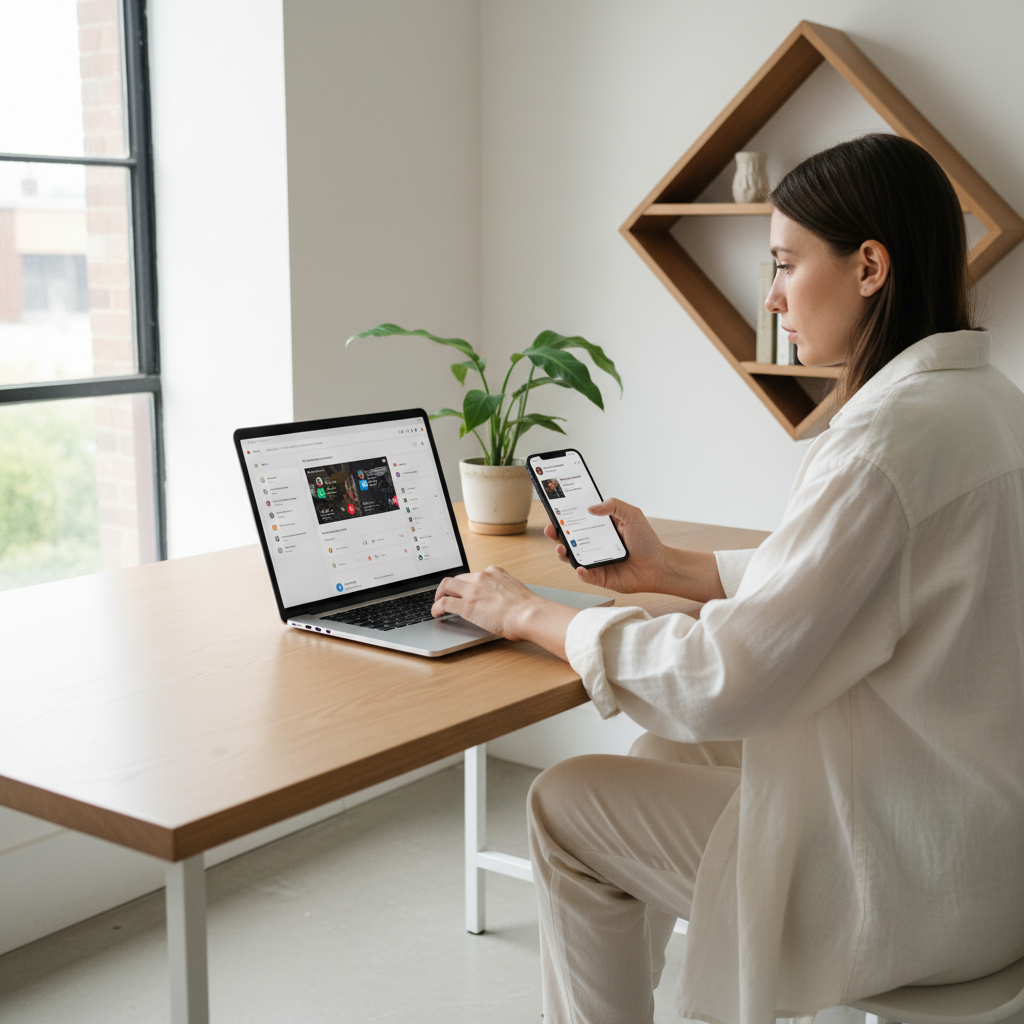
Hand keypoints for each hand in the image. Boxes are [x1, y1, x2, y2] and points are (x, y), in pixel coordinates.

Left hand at [432, 566, 577, 657]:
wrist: (529, 614)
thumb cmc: (528, 608)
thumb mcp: (514, 590)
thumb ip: (502, 591)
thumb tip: (499, 602)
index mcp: (494, 572)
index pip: (473, 574)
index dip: (466, 584)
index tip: (464, 590)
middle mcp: (481, 577)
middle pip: (457, 578)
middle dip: (450, 587)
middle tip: (447, 596)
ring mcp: (472, 590)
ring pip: (446, 586)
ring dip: (439, 594)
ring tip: (437, 603)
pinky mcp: (466, 606)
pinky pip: (444, 603)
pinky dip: (436, 607)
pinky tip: (436, 613)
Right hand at [545, 497, 668, 592]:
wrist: (658, 567)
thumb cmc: (646, 541)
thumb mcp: (632, 515)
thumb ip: (613, 505)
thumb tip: (590, 507)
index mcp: (599, 529)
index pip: (577, 521)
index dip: (564, 516)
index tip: (555, 510)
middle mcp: (593, 545)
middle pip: (568, 539)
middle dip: (556, 534)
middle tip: (551, 528)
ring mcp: (594, 561)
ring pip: (570, 558)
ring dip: (562, 553)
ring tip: (561, 548)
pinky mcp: (598, 577)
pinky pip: (584, 576)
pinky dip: (580, 572)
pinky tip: (580, 567)